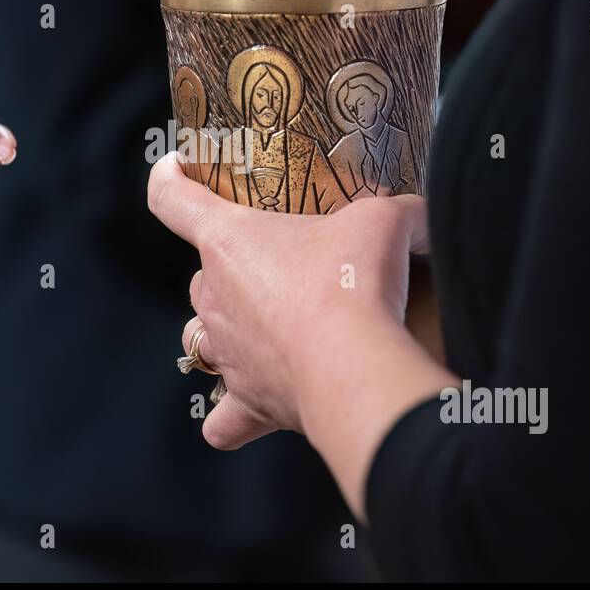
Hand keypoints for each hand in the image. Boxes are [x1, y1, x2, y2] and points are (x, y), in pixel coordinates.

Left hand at [147, 153, 446, 444]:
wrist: (354, 366)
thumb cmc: (354, 283)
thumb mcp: (383, 221)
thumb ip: (400, 212)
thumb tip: (422, 218)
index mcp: (227, 240)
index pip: (172, 200)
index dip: (167, 179)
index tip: (172, 168)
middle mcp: (213, 296)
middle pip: (202, 274)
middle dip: (234, 270)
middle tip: (285, 269)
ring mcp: (226, 352)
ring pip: (199, 338)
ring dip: (222, 333)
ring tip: (258, 332)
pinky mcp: (249, 402)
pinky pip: (224, 421)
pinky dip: (230, 417)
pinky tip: (245, 410)